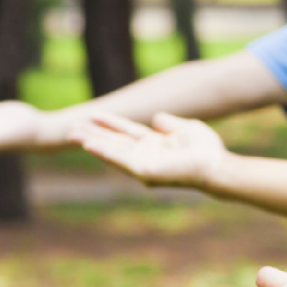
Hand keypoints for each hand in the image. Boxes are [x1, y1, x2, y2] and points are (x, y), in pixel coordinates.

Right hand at [72, 112, 228, 189]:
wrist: (216, 165)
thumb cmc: (207, 150)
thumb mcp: (187, 128)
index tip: (92, 115)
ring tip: (73, 134)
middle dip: (93, 136)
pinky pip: (120, 159)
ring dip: (93, 143)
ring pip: (112, 151)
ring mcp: (143, 164)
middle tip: (71, 128)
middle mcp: (146, 155)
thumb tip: (156, 118)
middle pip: (114, 143)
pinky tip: (89, 145)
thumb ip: (170, 123)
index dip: (110, 123)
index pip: (127, 132)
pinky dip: (104, 152)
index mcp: (155, 144)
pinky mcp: (144, 170)